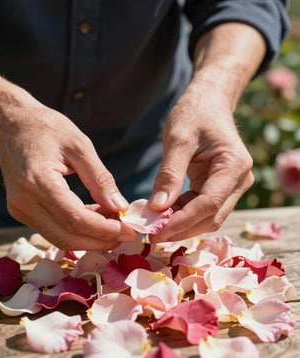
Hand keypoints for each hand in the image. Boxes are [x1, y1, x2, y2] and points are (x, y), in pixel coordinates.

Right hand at [0, 103, 135, 250]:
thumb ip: (100, 178)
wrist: (11, 124)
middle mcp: (22, 201)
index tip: (129, 232)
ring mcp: (18, 209)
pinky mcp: (20, 211)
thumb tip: (120, 207)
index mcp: (37, 181)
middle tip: (125, 235)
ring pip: (59, 238)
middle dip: (99, 241)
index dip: (104, 230)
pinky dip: (76, 230)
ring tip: (113, 225)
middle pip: (66, 236)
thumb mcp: (80, 145)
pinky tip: (94, 218)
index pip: (75, 219)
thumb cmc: (47, 128)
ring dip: (89, 238)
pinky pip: (52, 230)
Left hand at [149, 81, 253, 241]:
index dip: (182, 222)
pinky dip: (183, 214)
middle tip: (151, 234)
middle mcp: (239, 180)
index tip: (155, 232)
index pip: (209, 204)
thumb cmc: (194, 114)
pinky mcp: (220, 187)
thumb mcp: (178, 140)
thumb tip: (157, 208)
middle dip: (181, 228)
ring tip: (153, 225)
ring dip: (181, 224)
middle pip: (211, 217)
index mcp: (234, 166)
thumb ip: (169, 174)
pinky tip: (163, 214)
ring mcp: (231, 185)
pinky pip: (202, 207)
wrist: (207, 102)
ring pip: (207, 217)